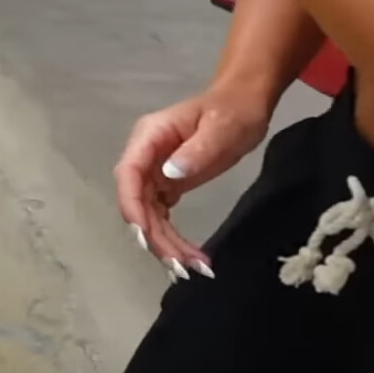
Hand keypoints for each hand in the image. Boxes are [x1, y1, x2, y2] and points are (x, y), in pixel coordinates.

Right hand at [114, 86, 272, 279]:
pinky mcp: (167, 188)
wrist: (245, 104)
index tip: (145, 233)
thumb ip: (197, 150)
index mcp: (149, 137)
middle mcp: (145, 158)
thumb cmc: (234, 110)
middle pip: (138, 203)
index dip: (132, 206)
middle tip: (180, 265)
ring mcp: (154, 175)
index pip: (128, 174)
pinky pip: (163, 219)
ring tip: (193, 268)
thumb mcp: (222, 127)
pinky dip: (174, 240)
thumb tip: (168, 174)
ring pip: (150, 217)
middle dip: (155, 236)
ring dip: (166, 245)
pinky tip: (191, 258)